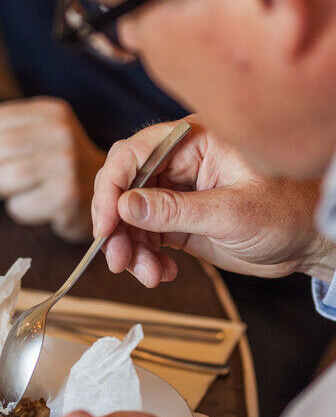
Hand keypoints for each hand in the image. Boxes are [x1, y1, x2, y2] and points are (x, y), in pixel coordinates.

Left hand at [0, 99, 104, 241]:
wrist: (98, 195)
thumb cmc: (58, 164)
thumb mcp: (32, 132)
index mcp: (52, 112)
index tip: (5, 154)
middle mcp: (62, 134)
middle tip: (17, 176)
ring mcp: (67, 165)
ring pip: (2, 178)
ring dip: (7, 191)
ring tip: (29, 188)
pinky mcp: (66, 197)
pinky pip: (17, 206)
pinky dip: (21, 210)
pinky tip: (40, 204)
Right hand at [92, 117, 327, 286]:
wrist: (310, 242)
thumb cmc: (289, 213)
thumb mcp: (230, 213)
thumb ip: (175, 211)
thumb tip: (125, 207)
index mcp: (194, 141)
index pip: (134, 154)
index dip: (111, 188)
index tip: (105, 224)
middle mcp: (181, 163)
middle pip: (125, 188)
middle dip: (117, 227)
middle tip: (118, 259)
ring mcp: (178, 192)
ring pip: (131, 218)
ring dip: (132, 250)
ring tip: (148, 275)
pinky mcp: (180, 220)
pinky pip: (147, 237)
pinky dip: (147, 258)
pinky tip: (162, 273)